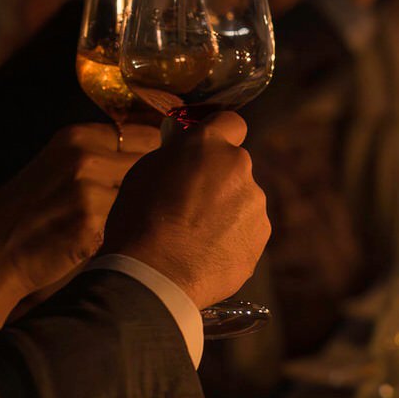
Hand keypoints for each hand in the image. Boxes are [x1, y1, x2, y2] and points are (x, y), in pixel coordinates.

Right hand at [0, 124, 159, 299]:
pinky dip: (124, 233)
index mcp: (78, 136)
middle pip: (153, 162)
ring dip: (140, 209)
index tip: (166, 167)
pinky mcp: (92, 223)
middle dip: (155, 181)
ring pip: (144, 195)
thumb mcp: (58, 165)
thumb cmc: (26, 211)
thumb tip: (155, 145)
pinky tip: (103, 241)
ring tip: (119, 223)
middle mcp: (87, 156)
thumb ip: (100, 154)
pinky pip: (129, 224)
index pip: (146, 133)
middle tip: (145, 201)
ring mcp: (90, 189)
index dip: (160, 152)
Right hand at [103, 113, 270, 305]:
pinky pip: (246, 230)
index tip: (206, 150)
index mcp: (210, 144)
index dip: (218, 135)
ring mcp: (255, 204)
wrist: (153, 275)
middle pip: (234, 167)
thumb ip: (177, 155)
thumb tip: (188, 152)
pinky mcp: (260, 236)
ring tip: (194, 236)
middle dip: (218, 179)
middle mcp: (240, 167)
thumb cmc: (138, 220)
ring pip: (243, 200)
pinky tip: (205, 253)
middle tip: (190, 203)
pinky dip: (231, 238)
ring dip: (226, 210)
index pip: (230, 122)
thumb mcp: (145, 171)